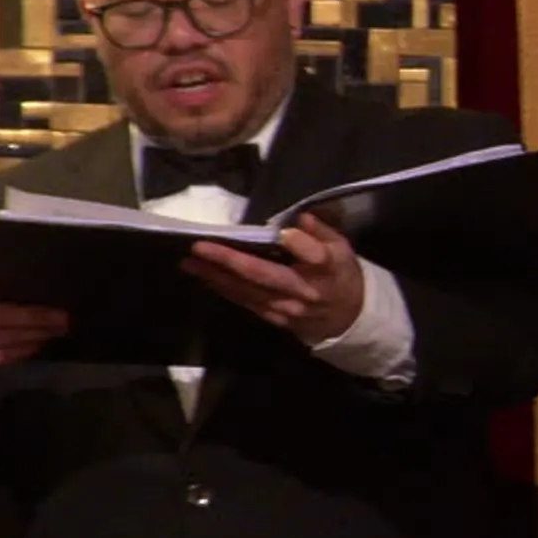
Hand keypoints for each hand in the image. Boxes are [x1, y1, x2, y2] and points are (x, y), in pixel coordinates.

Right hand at [0, 275, 65, 373]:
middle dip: (37, 320)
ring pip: (4, 339)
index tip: (53, 301)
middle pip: (2, 318)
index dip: (24, 301)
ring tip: (54, 332)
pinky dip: (21, 351)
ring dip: (34, 336)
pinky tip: (36, 345)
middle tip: (63, 320)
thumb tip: (33, 290)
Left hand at [184, 211, 370, 343]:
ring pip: (247, 291)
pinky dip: (223, 289)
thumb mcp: (342, 249)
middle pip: (266, 276)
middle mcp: (305, 290)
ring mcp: (288, 308)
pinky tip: (204, 277)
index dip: (301, 246)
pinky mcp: (275, 318)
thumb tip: (301, 218)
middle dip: (231, 262)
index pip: (316, 257)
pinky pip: (245, 302)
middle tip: (200, 248)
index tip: (284, 234)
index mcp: (328, 268)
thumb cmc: (340, 274)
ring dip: (215, 277)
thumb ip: (322, 233)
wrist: (347, 318)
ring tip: (189, 262)